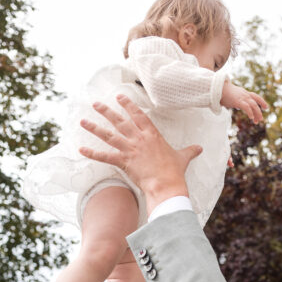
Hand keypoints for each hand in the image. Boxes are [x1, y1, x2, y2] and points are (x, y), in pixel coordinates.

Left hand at [79, 96, 201, 211]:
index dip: (129, 105)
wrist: (167, 185)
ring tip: (83, 121)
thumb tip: (200, 148)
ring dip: (95, 128)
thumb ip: (190, 151)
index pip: (139, 115)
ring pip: (109, 135)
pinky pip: (105, 156)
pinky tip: (81, 149)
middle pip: (120, 121)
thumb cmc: (175, 172)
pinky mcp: (124, 162)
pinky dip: (92, 154)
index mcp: (152, 135)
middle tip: (96, 104)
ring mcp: (130, 149)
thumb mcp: (183, 158)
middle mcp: (139, 139)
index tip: (120, 97)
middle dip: (107, 111)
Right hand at [220, 81, 267, 122]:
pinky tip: (251, 117)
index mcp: (244, 93)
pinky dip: (250, 112)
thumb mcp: (232, 96)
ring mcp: (242, 97)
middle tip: (261, 119)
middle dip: (259, 110)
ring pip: (253, 105)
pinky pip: (247, 107)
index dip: (261, 101)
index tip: (266, 107)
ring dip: (257, 113)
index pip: (255, 96)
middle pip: (256, 101)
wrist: (218, 88)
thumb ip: (236, 100)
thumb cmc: (222, 92)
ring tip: (257, 121)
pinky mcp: (238, 101)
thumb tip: (237, 106)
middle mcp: (245, 94)